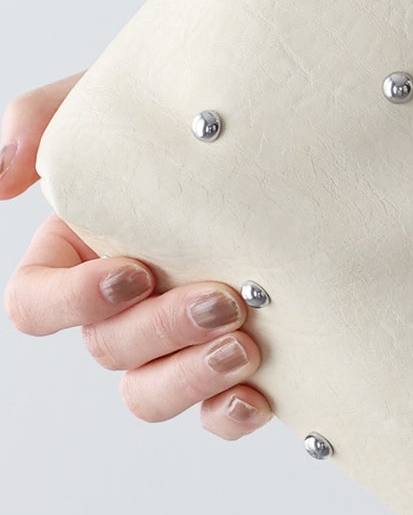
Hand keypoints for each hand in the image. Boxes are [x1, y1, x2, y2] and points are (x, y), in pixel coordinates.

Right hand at [1, 73, 272, 438]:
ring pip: (150, 395)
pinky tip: (260, 398)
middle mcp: (121, 308)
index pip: (35, 303)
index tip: (134, 273)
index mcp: (77, 255)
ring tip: (245, 347)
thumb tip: (4, 172)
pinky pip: (214, 416)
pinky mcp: (235, 365)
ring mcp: (177, 342)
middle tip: (224, 299)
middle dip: (161, 332)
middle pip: (107, 350)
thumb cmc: (186, 115)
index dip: (73, 301)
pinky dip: (229, 416)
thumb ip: (42, 120)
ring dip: (190, 378)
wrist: (283, 125)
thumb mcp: (110, 99)